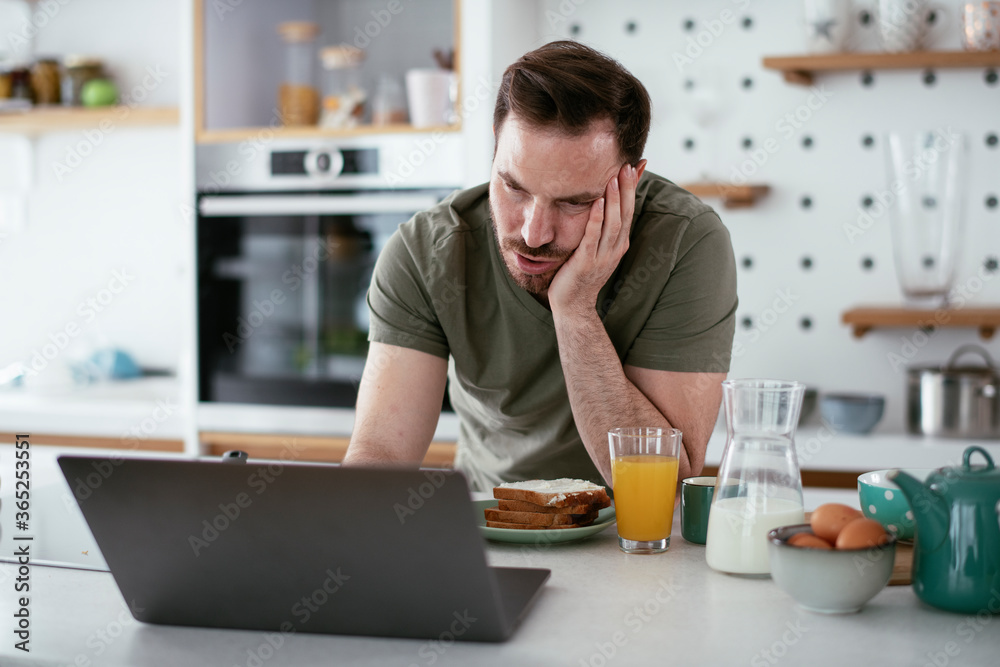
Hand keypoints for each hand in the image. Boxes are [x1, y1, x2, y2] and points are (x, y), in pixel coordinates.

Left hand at [547, 160, 644, 314]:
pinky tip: (597, 202)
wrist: (572, 305)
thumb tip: (603, 205)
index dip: (632, 189)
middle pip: (625, 214)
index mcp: (619, 244)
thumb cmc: (580, 274)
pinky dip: (596, 219)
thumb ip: (601, 228)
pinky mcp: (586, 262)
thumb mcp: (595, 247)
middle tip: (626, 165)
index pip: (629, 211)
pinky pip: (593, 237)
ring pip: (613, 224)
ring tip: (613, 178)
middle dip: (627, 189)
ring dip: (614, 200)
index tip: (633, 165)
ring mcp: (602, 256)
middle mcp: (615, 249)